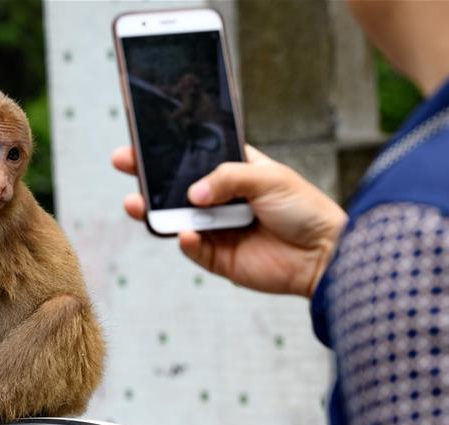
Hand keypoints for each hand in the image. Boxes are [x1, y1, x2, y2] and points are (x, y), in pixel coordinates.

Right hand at [112, 145, 347, 297]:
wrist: (325, 255)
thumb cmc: (304, 209)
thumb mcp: (268, 178)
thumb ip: (227, 179)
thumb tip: (192, 194)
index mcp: (235, 173)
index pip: (195, 157)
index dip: (169, 150)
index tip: (142, 141)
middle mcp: (222, 200)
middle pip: (177, 187)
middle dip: (148, 177)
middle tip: (123, 163)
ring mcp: (218, 230)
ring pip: (177, 218)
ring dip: (155, 211)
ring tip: (136, 203)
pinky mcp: (218, 259)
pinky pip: (193, 249)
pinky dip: (186, 242)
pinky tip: (185, 233)